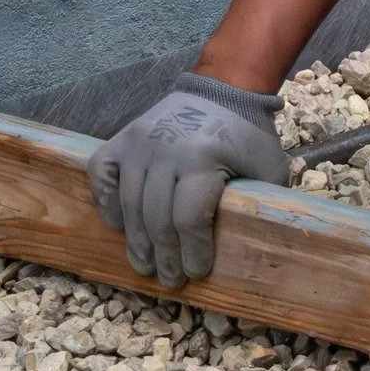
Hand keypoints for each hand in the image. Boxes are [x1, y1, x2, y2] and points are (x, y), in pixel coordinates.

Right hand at [88, 75, 290, 288]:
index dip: (192, 251)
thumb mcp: (268, 166)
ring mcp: (138, 144)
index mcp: (201, 159)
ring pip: (128, 204)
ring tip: (145, 265)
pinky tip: (120, 227)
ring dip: (136, 241)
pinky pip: (101, 176)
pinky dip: (107, 204)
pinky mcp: (121, 139)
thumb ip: (262, 201)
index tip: (196, 272)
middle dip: (164, 256)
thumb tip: (258, 246)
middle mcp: (164, 151)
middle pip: (156, 218)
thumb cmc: (247, 135)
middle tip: (170, 279)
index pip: (189, 218)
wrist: (221, 90)